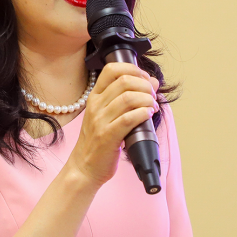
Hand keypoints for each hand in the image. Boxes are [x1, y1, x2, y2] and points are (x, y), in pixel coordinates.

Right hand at [67, 63, 158, 187]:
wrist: (84, 168)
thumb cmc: (97, 142)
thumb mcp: (107, 116)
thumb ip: (128, 97)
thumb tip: (152, 82)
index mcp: (95, 97)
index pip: (111, 69)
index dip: (133, 68)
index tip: (145, 78)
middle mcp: (96, 106)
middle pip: (124, 81)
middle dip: (145, 85)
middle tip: (152, 95)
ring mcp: (100, 121)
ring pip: (128, 98)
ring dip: (147, 99)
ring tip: (152, 106)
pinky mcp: (108, 136)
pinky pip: (129, 119)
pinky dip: (143, 113)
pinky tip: (148, 115)